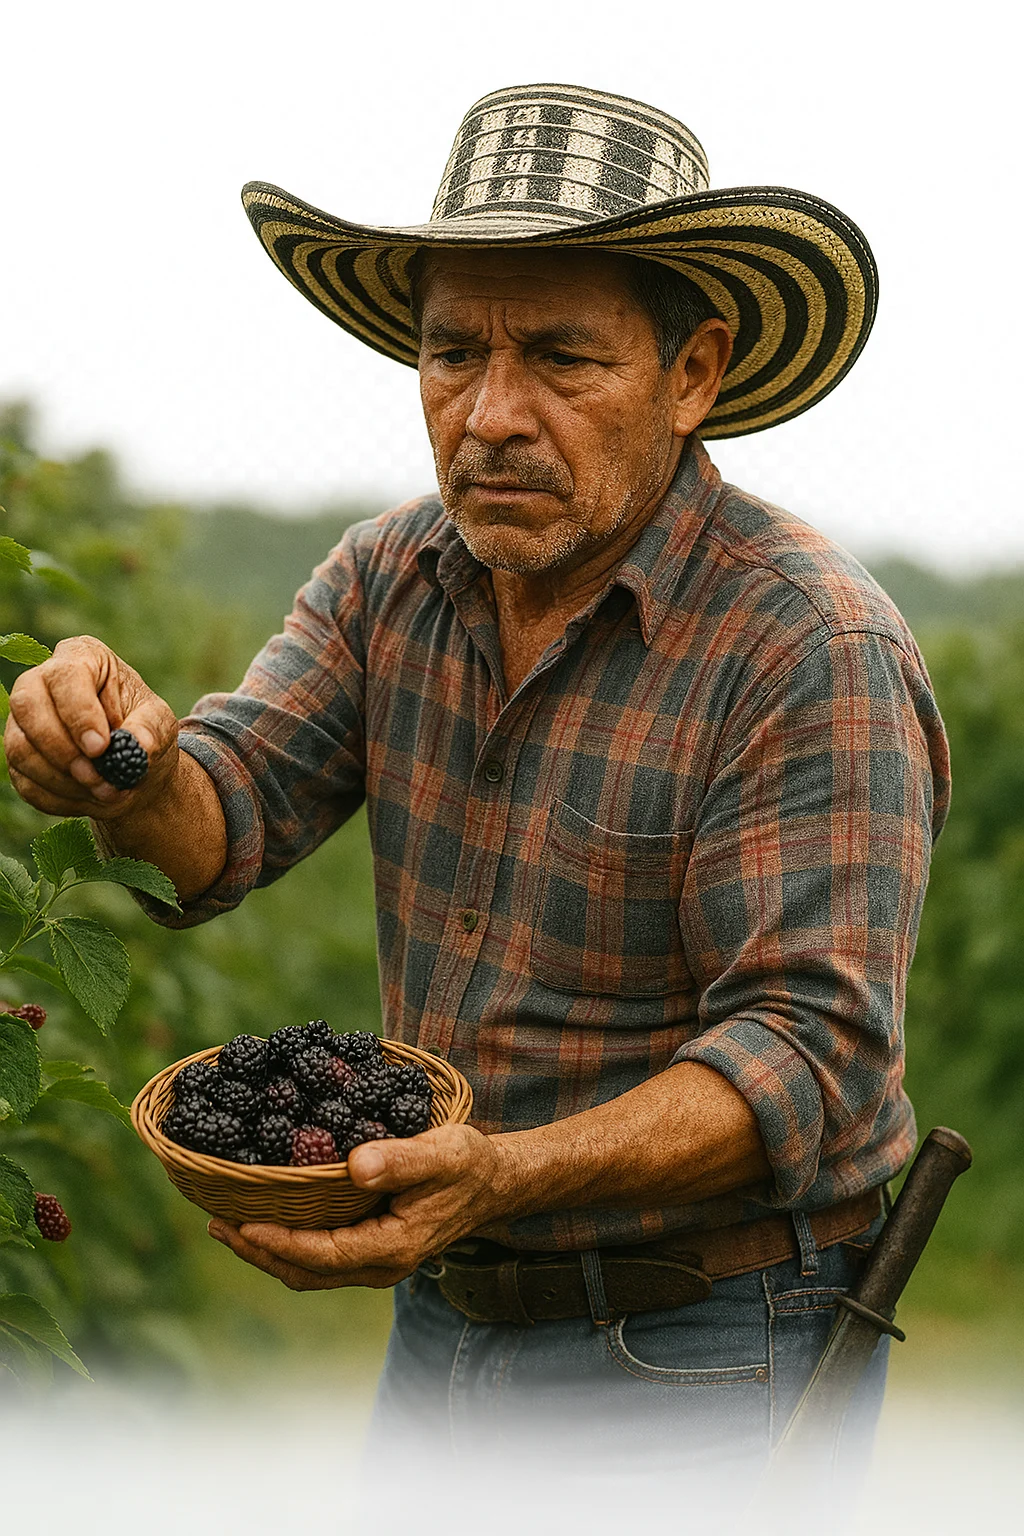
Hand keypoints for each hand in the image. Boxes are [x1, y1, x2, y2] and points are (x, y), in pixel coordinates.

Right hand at [4, 635, 178, 819]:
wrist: (133, 767)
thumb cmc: (145, 731)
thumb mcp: (160, 724)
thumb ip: (150, 730)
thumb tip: (138, 746)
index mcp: (82, 657)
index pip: (65, 676)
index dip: (78, 714)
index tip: (101, 747)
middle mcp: (41, 681)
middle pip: (27, 705)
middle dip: (61, 749)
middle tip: (97, 778)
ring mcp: (23, 719)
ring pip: (20, 748)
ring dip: (62, 780)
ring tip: (105, 792)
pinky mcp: (20, 755)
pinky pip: (24, 780)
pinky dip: (58, 798)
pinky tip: (90, 799)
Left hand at [207, 1124, 513, 1290]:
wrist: (494, 1183)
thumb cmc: (469, 1163)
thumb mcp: (441, 1152)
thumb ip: (400, 1159)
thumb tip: (353, 1165)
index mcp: (392, 1247)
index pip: (321, 1254)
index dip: (278, 1242)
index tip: (241, 1223)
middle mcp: (379, 1265)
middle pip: (304, 1271)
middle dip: (257, 1251)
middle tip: (216, 1224)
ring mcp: (374, 1262)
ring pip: (309, 1270)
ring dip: (266, 1251)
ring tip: (226, 1226)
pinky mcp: (371, 1249)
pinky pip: (320, 1258)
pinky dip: (287, 1243)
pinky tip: (267, 1219)